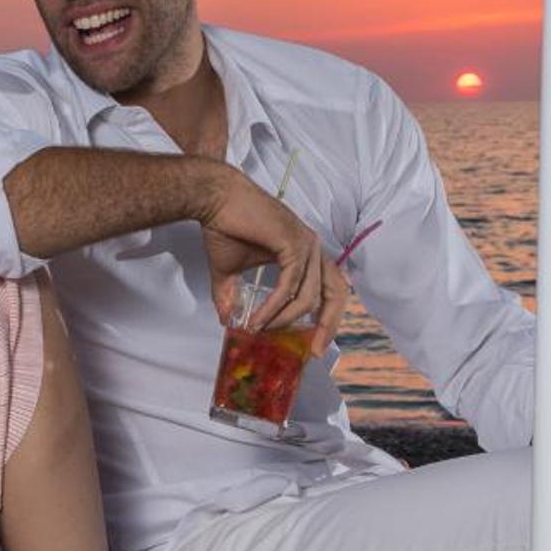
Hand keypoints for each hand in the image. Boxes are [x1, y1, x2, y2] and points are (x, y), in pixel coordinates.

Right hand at [197, 166, 350, 356]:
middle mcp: (313, 247)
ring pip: (309, 296)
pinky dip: (274, 307)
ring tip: (261, 330)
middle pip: (336, 293)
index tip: (313, 345)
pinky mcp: (293, 242)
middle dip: (327, 326)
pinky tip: (258, 319)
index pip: (331, 289)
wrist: (214, 199)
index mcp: (306, 252)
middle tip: (312, 352)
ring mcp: (306, 243)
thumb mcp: (230, 270)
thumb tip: (226, 320)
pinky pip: (289, 286)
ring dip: (285, 319)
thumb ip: (233, 295)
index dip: (327, 318)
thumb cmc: (224, 226)